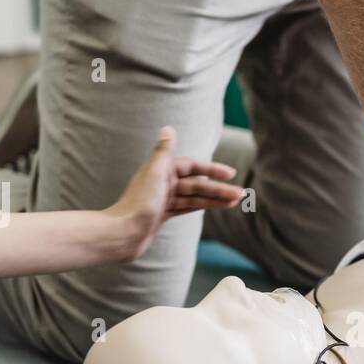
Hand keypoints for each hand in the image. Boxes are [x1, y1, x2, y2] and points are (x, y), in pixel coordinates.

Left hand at [108, 127, 245, 259]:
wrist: (122, 234)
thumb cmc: (138, 204)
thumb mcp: (153, 174)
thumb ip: (163, 152)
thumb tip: (168, 129)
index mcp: (161, 171)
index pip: (192, 167)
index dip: (212, 170)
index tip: (231, 174)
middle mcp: (162, 183)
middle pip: (197, 185)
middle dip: (219, 189)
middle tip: (241, 194)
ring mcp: (163, 200)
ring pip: (194, 198)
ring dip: (215, 199)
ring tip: (235, 202)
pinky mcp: (162, 215)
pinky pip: (186, 208)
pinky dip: (201, 207)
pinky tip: (215, 207)